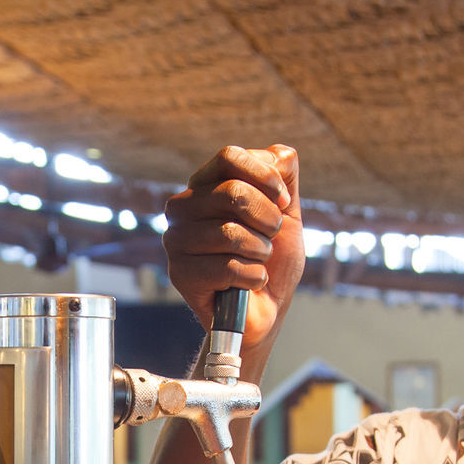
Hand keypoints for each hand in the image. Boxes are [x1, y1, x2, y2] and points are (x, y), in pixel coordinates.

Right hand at [162, 145, 305, 358]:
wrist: (265, 309)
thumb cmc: (272, 259)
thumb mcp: (287, 213)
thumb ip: (285, 177)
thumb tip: (278, 154)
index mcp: (206, 185)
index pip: (230, 157)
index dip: (265, 176)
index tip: (283, 202)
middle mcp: (183, 208)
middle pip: (232, 192)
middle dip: (268, 218)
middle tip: (271, 237)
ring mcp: (176, 240)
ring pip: (230, 233)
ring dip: (260, 252)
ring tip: (258, 261)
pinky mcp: (179, 274)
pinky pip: (227, 267)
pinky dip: (252, 277)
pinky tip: (249, 282)